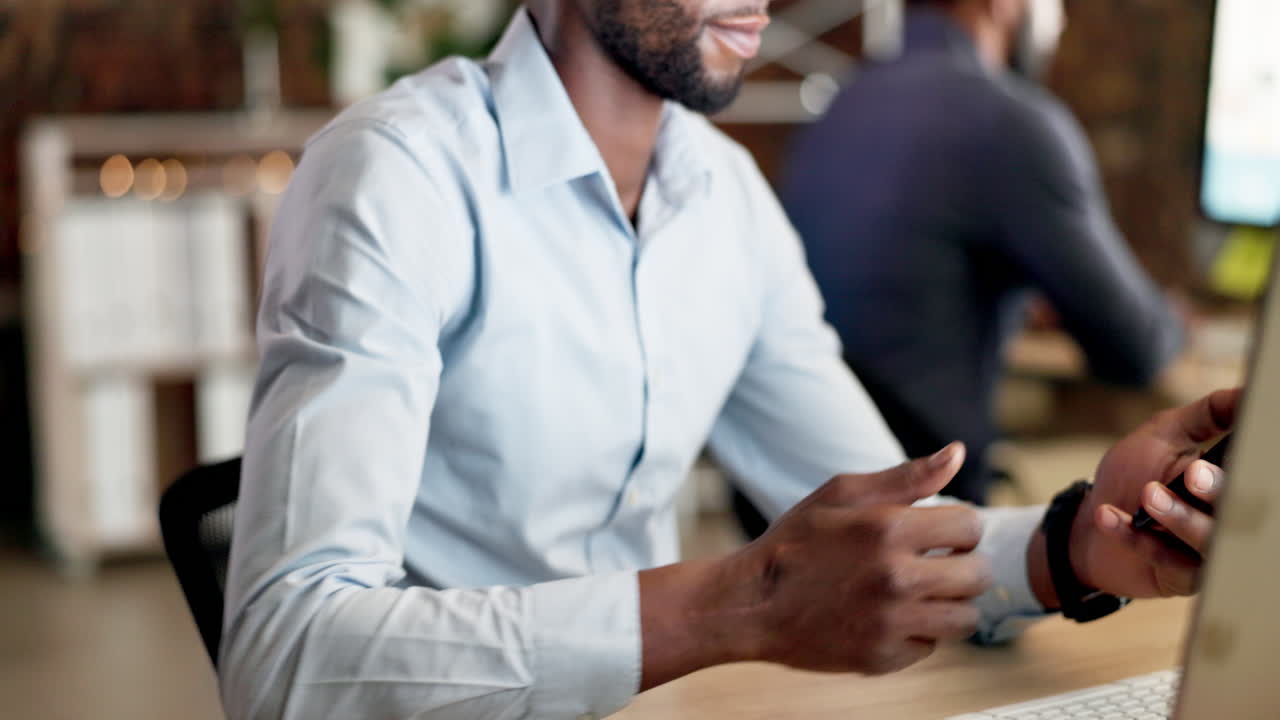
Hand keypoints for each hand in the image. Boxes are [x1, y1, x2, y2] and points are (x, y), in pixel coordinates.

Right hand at [732, 443, 991, 674]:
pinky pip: (929, 646)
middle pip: (977, 575)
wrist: (752, 603)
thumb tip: (957, 453)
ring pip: (965, 618)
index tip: (941, 535)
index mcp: (888, 529)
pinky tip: (888, 617)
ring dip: (948, 603)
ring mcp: (891, 622)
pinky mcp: (883, 657)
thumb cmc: (796, 542)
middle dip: (962, 566)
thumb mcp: (842, 494)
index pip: (971, 526)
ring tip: (918, 593)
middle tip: (935, 564)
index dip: (959, 528)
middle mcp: (896, 578)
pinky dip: (916, 634)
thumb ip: (906, 477)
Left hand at [1070, 388, 1239, 598]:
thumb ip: (1206, 414)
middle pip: (1241, 511)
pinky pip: (1168, 561)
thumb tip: (1244, 390)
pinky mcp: (1184, 578)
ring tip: (1148, 494)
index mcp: (1233, 481)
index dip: (1253, 466)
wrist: (1088, 525)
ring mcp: (1209, 552)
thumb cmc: (1131, 475)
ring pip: (1209, 541)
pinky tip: (1108, 516)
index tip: (1247, 447)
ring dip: (1178, 516)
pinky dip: (1135, 538)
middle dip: (1221, 491)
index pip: (1255, 475)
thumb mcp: (1164, 435)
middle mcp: (1232, 519)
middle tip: (1195, 473)